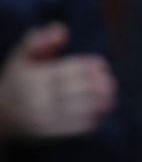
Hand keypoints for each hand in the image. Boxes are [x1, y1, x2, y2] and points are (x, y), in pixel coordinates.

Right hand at [0, 24, 115, 139]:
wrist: (0, 115)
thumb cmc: (17, 81)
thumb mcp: (21, 57)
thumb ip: (40, 41)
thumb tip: (61, 29)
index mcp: (30, 78)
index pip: (65, 71)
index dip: (87, 67)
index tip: (102, 65)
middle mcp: (35, 98)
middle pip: (74, 90)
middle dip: (97, 86)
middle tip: (111, 83)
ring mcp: (41, 117)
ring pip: (77, 109)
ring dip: (98, 104)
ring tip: (110, 98)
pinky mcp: (46, 133)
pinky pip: (73, 127)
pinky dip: (90, 120)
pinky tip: (100, 114)